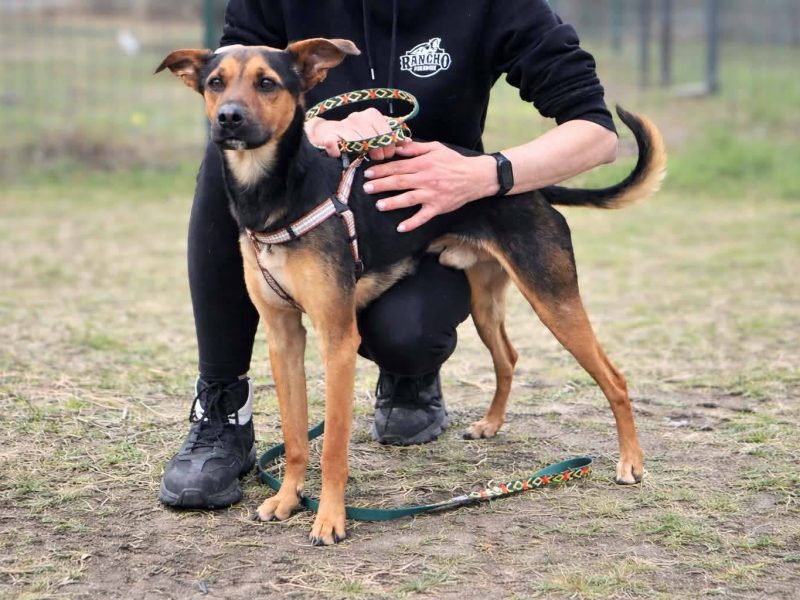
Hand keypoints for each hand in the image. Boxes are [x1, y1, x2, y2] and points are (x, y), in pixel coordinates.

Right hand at [305, 108, 401, 160]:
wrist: (329, 133)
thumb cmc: (357, 136)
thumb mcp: (376, 134)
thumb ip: (391, 137)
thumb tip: (408, 142)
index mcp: (371, 115)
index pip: (385, 128)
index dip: (390, 143)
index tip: (390, 153)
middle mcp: (358, 117)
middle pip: (372, 134)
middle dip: (379, 149)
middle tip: (380, 158)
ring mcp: (343, 125)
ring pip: (357, 139)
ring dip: (364, 151)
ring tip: (367, 158)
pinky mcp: (329, 135)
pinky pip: (333, 142)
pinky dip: (336, 149)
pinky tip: (340, 154)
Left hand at [362, 141, 498, 231]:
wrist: (475, 177)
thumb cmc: (454, 161)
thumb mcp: (436, 148)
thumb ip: (416, 148)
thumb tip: (398, 147)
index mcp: (423, 164)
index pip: (398, 167)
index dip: (382, 170)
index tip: (369, 173)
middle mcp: (425, 179)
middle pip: (399, 182)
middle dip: (381, 185)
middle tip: (366, 188)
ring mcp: (431, 194)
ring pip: (408, 199)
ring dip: (392, 202)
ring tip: (379, 205)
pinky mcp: (437, 207)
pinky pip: (423, 217)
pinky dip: (412, 223)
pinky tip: (401, 228)